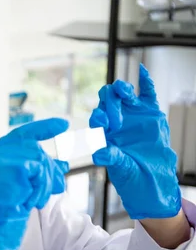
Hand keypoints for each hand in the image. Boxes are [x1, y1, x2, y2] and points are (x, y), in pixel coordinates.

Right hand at [0, 118, 69, 249]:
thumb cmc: (3, 211)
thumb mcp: (23, 186)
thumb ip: (39, 173)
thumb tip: (62, 165)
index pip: (23, 134)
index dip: (44, 128)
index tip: (63, 125)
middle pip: (36, 149)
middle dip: (50, 170)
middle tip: (57, 186)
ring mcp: (2, 156)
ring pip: (40, 160)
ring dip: (44, 183)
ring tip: (35, 200)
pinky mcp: (14, 165)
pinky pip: (40, 170)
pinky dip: (41, 187)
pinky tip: (30, 200)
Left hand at [89, 64, 180, 218]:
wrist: (153, 178)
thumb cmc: (131, 175)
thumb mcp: (121, 168)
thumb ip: (111, 158)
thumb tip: (98, 154)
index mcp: (103, 132)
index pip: (96, 119)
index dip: (98, 117)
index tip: (104, 122)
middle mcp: (115, 120)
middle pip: (107, 102)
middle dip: (109, 103)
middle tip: (116, 115)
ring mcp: (132, 114)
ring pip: (123, 95)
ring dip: (121, 89)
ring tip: (122, 90)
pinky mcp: (150, 112)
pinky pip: (147, 93)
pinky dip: (145, 82)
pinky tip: (142, 71)